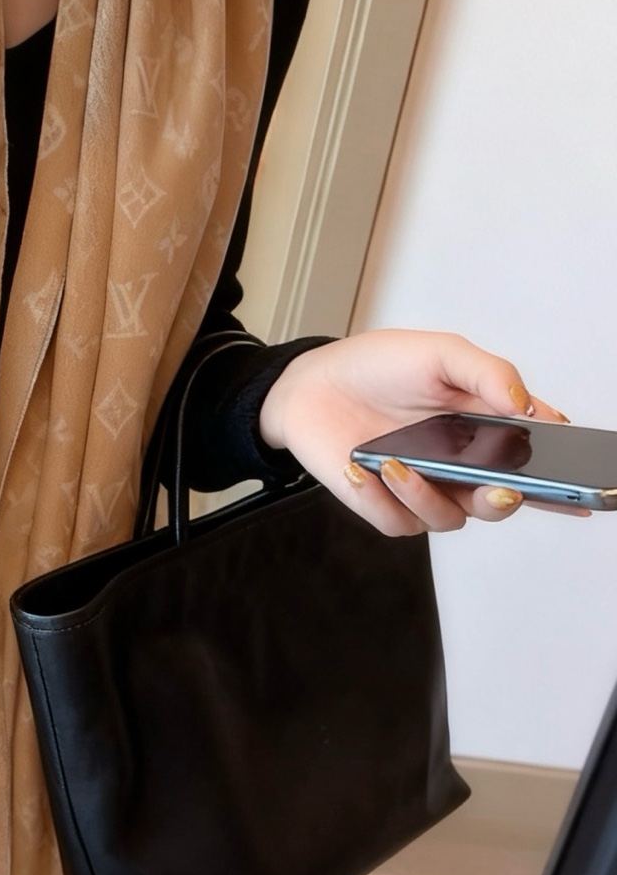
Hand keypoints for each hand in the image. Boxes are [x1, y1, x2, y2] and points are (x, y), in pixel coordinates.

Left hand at [258, 330, 578, 535]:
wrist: (312, 383)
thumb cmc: (378, 367)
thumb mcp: (440, 354)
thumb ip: (488, 373)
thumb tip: (526, 403)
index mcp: (485, 431)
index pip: (535, 462)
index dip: (558, 476)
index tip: (563, 474)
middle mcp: (460, 467)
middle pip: (499, 502)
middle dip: (503, 499)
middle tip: (499, 487)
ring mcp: (424, 489)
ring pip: (448, 517)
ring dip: (424, 494)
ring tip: (395, 463)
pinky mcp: (385, 506)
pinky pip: (396, 521)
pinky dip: (379, 497)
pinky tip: (363, 468)